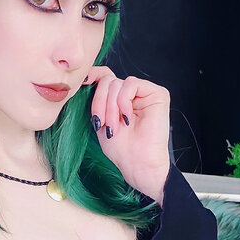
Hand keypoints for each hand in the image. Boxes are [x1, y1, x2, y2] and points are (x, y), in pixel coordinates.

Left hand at [85, 66, 171, 203]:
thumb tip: (86, 79)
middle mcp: (132, 94)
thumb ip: (96, 101)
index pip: (105, 76)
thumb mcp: (100, 120)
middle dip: (99, 102)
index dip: (94, 75)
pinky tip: (126, 117)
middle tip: (101, 123)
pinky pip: (131, 84)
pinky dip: (123, 100)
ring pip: (117, 83)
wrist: (138, 164)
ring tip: (113, 127)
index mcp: (119, 99)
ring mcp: (145, 93)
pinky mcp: (157, 94)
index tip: (82, 83)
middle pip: (108, 81)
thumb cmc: (121, 150)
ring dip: (110, 106)